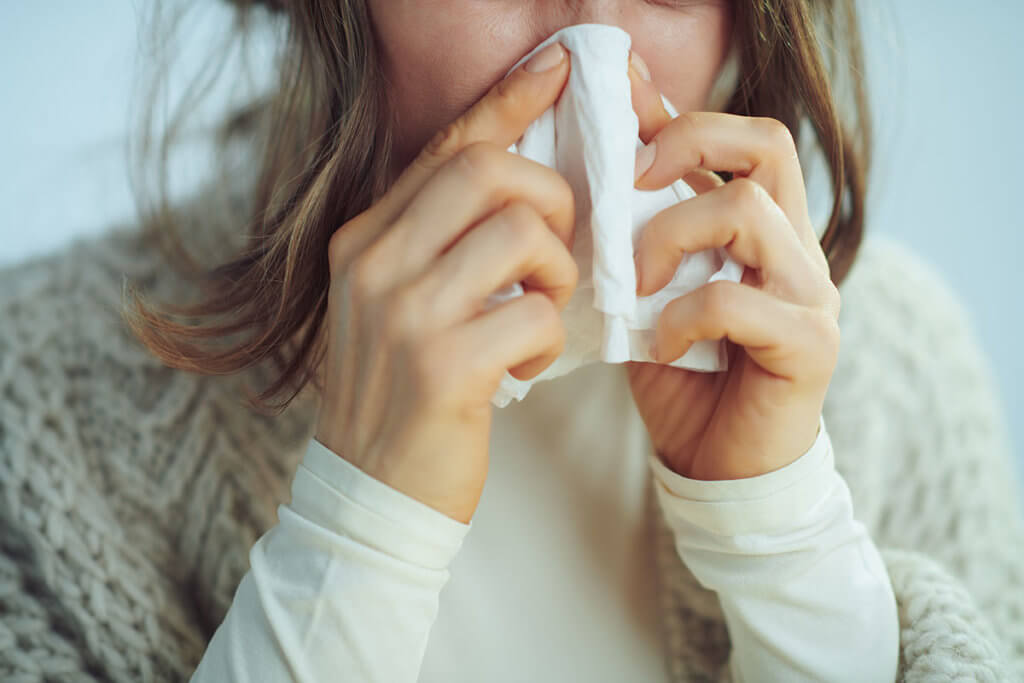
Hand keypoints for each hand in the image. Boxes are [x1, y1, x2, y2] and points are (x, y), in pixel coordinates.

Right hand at [315, 42, 577, 522]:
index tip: (558, 67)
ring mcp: (403, 313)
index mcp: (363, 239)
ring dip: (558, 274)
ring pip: (524, 234)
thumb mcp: (395, 305)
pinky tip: (527, 365)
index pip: (447, 147)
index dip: (508, 102)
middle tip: (556, 248)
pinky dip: (550, 337)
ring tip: (540, 314)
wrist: (371, 491)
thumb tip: (516, 186)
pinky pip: (536, 313)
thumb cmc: (399, 393)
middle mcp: (374, 263)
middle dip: (551, 197)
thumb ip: (436, 243)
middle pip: (489, 171)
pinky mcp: (444, 366)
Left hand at [623, 60, 840, 480]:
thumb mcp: (651, 294)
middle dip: (687, 142)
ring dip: (670, 236)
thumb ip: (642, 238)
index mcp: (764, 229)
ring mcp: (809, 293)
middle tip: (630, 180)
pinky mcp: (809, 343)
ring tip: (635, 285)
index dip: (684, 114)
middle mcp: (796, 248)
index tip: (622, 109)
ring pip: (747, 211)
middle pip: (767, 143)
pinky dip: (681, 316)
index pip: (744, 138)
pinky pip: (735, 300)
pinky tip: (659, 345)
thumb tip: (602, 174)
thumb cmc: (683, 377)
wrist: (719, 467)